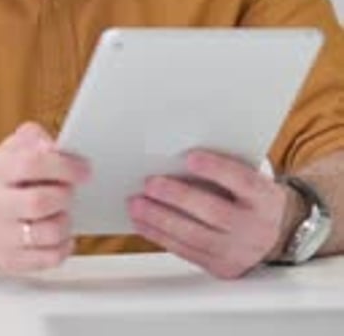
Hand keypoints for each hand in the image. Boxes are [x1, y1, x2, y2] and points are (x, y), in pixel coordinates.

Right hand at [0, 122, 89, 272]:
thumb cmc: (5, 178)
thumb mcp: (13, 148)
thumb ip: (35, 139)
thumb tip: (55, 146)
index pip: (31, 164)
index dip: (63, 166)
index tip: (84, 170)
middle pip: (38, 202)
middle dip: (65, 195)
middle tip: (71, 191)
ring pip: (47, 233)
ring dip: (66, 222)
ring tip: (63, 212)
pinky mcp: (8, 260)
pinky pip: (48, 258)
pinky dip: (64, 246)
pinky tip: (60, 235)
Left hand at [128, 149, 293, 278]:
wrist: (282, 231)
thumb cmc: (256, 194)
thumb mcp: (254, 173)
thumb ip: (228, 165)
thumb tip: (183, 151)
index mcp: (264, 197)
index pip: (242, 181)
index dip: (216, 169)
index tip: (189, 156)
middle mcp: (255, 227)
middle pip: (213, 212)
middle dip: (177, 197)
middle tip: (149, 183)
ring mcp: (239, 251)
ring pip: (195, 236)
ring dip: (160, 220)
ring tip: (136, 204)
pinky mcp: (223, 268)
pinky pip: (188, 253)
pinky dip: (161, 237)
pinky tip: (144, 223)